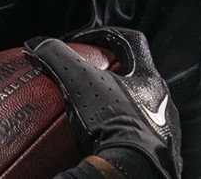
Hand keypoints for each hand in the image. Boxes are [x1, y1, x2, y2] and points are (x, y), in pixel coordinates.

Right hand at [24, 27, 181, 178]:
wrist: (133, 171)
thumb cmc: (113, 122)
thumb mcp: (78, 82)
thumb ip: (57, 57)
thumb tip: (36, 44)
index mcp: (149, 78)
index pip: (132, 41)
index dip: (107, 35)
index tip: (85, 42)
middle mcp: (163, 102)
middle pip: (137, 78)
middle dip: (111, 77)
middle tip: (85, 81)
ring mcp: (164, 131)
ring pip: (140, 110)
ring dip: (117, 109)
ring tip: (91, 116)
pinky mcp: (159, 157)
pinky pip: (138, 141)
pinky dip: (120, 139)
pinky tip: (101, 145)